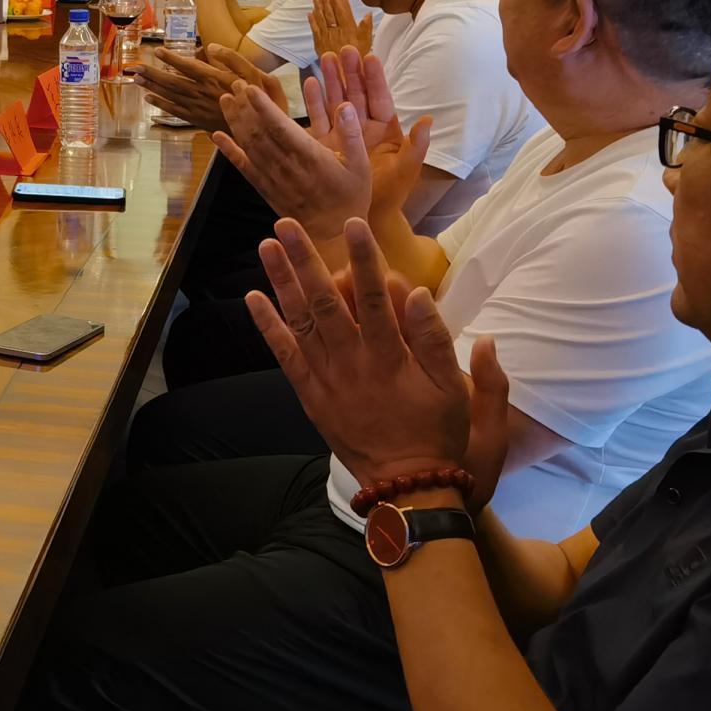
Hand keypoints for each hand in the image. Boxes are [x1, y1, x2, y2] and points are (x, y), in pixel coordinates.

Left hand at [134, 43, 267, 127]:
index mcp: (214, 79)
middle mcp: (202, 93)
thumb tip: (211, 47)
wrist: (257, 128)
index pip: (188, 66)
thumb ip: (232, 58)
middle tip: (134, 67)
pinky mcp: (196, 119)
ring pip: (170, 95)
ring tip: (136, 78)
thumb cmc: (255, 97)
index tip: (157, 52)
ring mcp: (197, 107)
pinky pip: (175, 111)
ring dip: (151, 86)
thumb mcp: (251, 73)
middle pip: (172, 82)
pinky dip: (161, 104)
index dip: (172, 59)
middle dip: (152, 73)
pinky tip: (149, 98)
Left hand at [210, 52, 426, 237]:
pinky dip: (229, 151)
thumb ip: (352, 136)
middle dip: (245, 107)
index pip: (281, 128)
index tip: (250, 88)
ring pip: (248, 146)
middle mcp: (286, 166)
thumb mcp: (360, 167)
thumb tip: (346, 106)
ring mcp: (272, 177)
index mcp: (310, 158)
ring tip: (224, 99)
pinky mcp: (265, 187)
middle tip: (234, 83)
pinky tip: (217, 136)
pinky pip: (243, 167)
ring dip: (235, 122)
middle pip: (259, 132)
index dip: (263, 108)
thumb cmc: (349, 198)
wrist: (331, 234)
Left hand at [244, 218, 507, 490]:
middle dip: (305, 260)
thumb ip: (438, 341)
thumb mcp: (456, 391)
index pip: (373, 298)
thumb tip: (418, 294)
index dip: (363, 259)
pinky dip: (269, 327)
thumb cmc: (439, 434)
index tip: (354, 226)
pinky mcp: (312, 397)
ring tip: (266, 246)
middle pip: (324, 302)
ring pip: (300, 323)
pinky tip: (254, 298)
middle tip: (287, 224)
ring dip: (281, 283)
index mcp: (390, 360)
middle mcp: (352, 365)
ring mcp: (328, 381)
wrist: (407, 486)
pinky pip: (286, 357)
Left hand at [310, 0, 373, 64]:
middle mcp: (337, 31)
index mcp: (349, 29)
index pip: (344, 11)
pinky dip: (312, 20)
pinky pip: (314, 30)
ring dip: (319, 6)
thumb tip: (368, 14)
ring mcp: (326, 37)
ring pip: (322, 18)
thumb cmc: (358, 59)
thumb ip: (367, 28)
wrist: (345, 74)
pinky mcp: (318, 43)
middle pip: (331, 12)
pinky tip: (310, 12)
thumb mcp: (367, 44)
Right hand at [316, 48, 423, 215]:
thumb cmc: (390, 194)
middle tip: (343, 50)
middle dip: (350, 71)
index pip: (380, 98)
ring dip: (331, 79)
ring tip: (324, 58)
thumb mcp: (406, 170)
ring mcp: (342, 133)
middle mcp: (363, 127)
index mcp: (385, 129)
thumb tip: (428, 121)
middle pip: (356, 93)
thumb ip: (417, 146)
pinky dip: (314, 101)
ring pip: (336, 100)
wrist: (364, 216)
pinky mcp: (324, 143)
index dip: (375, 78)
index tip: (370, 57)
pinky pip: (318, 118)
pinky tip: (309, 82)